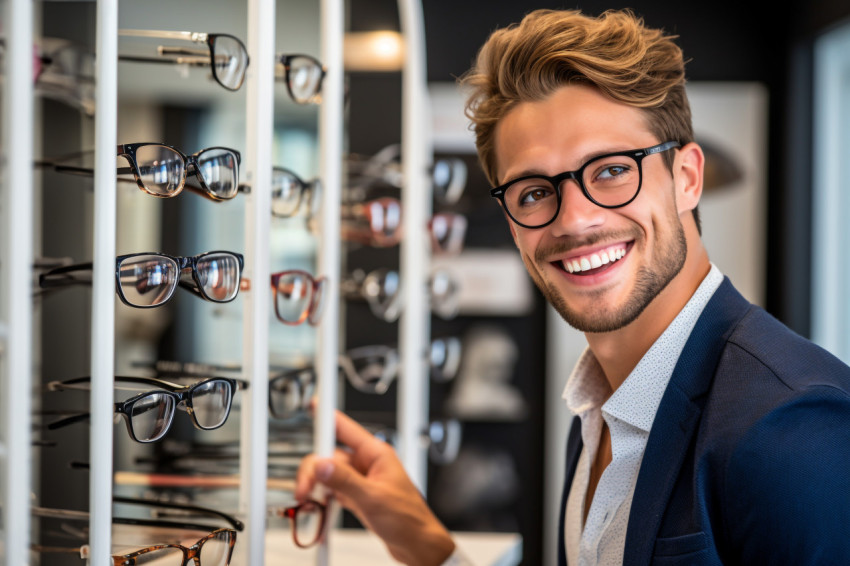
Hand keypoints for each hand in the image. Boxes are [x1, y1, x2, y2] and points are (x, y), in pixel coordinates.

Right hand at [295, 410, 455, 565]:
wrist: (417, 545)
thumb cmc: (409, 520)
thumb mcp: (373, 498)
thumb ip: (344, 481)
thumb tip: (321, 465)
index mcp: (376, 454)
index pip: (346, 428)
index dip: (327, 416)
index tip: (312, 405)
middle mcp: (367, 463)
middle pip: (330, 455)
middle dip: (314, 469)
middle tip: (305, 488)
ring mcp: (361, 479)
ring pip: (329, 472)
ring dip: (316, 484)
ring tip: (309, 500)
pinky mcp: (357, 495)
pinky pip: (333, 488)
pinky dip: (323, 495)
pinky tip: (319, 506)